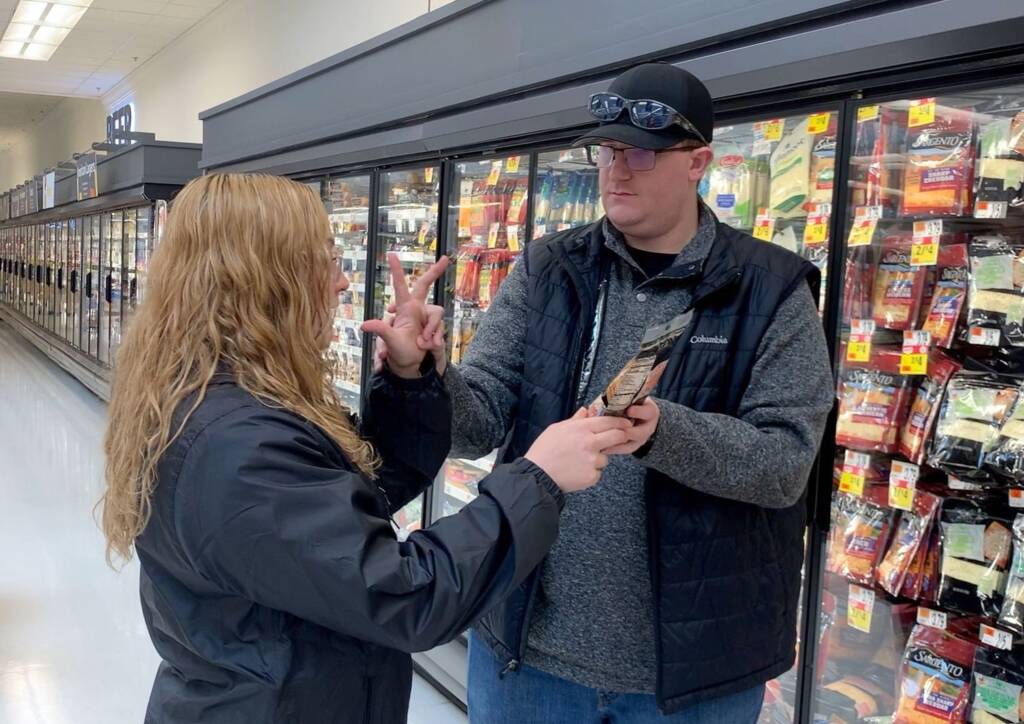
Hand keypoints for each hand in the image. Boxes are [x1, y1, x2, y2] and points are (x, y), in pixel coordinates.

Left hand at [362, 254, 448, 377]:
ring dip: (430, 330)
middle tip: (444, 259)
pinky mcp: (437, 327)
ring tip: (422, 344)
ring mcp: (428, 317)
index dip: (397, 270)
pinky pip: (440, 328)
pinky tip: (428, 347)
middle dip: (435, 271)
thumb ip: (381, 330)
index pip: (400, 285)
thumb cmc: (399, 351)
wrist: (413, 366)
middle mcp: (417, 309)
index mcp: (404, 308)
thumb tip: (364, 325)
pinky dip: (434, 340)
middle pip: (425, 284)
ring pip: (437, 314)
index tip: (392, 254)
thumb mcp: (389, 341)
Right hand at [525, 409, 631, 492]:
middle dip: (620, 437)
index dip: (621, 422)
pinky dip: (590, 473)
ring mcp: (592, 461)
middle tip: (617, 439)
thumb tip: (585, 410)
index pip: (609, 421)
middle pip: (617, 437)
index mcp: (581, 428)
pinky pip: (597, 472)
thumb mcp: (557, 428)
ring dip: (597, 459)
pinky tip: (576, 472)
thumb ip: (575, 420)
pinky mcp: (592, 476)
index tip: (626, 424)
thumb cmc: (544, 450)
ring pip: (605, 458)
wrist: (537, 475)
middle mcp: (590, 443)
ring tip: (579, 462)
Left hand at [604, 398, 659, 454]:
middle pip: (640, 433)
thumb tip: (604, 394)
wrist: (643, 416)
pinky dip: (613, 449)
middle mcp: (648, 427)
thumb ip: (622, 395)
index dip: (639, 412)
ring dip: (617, 443)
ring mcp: (641, 439)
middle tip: (614, 429)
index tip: (629, 409)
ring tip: (604, 442)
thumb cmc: (634, 403)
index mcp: (650, 412)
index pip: (648, 412)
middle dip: (626, 431)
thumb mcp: (633, 397)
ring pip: (631, 445)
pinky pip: (624, 450)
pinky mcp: (633, 446)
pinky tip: (602, 448)